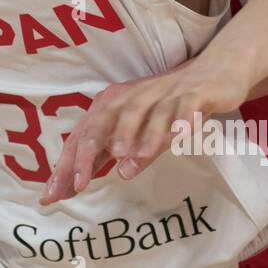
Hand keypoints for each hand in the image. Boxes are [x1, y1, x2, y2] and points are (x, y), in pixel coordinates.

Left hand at [39, 56, 253, 205]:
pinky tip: (179, 137)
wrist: (213, 73)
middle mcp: (132, 96)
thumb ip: (108, 153)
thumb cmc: (167, 107)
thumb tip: (76, 183)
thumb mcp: (134, 130)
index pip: (84, 135)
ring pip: (144, 115)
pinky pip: (184, 109)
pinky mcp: (193, 94)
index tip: (55, 194)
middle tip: (80, 183)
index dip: (67, 164)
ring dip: (134, 137)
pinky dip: (181, 121)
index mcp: (112, 104)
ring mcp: (163, 94)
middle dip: (89, 153)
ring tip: (125, 163)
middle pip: (105, 122)